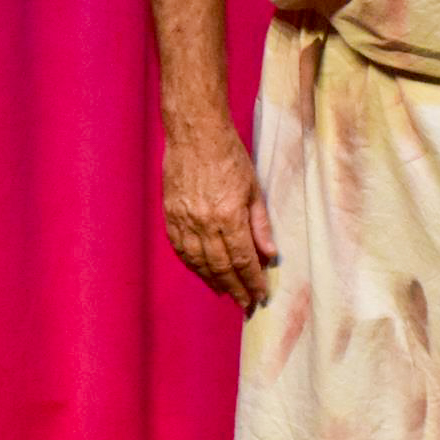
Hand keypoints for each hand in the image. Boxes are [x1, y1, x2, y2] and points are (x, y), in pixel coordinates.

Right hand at [163, 125, 278, 310]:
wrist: (195, 134)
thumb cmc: (229, 156)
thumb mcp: (253, 189)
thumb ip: (260, 224)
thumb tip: (269, 255)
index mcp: (228, 216)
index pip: (243, 259)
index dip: (252, 281)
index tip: (259, 296)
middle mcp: (204, 223)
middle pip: (220, 267)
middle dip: (234, 288)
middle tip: (245, 304)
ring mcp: (184, 220)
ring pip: (198, 262)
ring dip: (212, 281)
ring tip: (225, 293)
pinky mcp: (170, 215)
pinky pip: (180, 249)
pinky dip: (192, 265)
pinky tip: (201, 273)